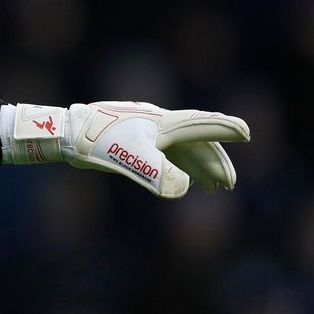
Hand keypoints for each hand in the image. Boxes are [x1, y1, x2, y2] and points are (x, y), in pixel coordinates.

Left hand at [7, 101, 249, 197]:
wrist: (67, 133)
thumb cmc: (98, 142)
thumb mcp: (130, 159)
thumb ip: (158, 173)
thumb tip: (184, 190)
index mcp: (165, 123)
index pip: (204, 125)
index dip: (225, 129)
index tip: (246, 133)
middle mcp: (160, 124)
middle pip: (198, 141)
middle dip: (216, 163)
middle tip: (228, 185)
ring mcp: (147, 131)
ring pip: (182, 149)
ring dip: (199, 167)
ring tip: (213, 188)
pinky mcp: (133, 140)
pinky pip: (165, 152)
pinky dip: (179, 166)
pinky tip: (182, 180)